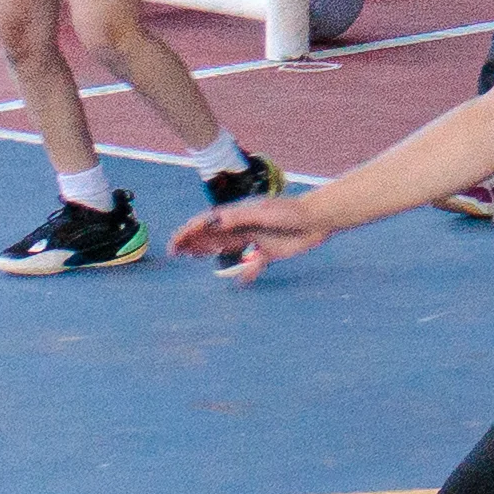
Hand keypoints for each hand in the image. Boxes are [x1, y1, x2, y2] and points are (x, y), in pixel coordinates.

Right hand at [176, 191, 332, 281]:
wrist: (318, 219)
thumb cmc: (290, 211)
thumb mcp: (262, 213)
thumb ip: (239, 217)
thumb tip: (213, 221)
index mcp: (239, 215)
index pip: (207, 223)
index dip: (189, 232)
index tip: (175, 244)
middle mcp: (244, 226)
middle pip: (213, 235)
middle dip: (193, 242)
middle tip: (176, 253)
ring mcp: (256, 239)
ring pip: (227, 248)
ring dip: (210, 252)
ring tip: (194, 259)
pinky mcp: (269, 252)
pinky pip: (252, 264)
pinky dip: (245, 273)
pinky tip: (239, 282)